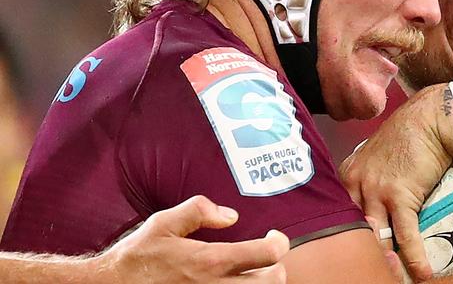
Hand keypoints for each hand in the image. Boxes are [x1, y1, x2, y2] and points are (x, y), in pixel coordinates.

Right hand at [101, 195, 289, 282]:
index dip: (279, 242)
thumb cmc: (138, 257)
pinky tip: (234, 283)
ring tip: (253, 272)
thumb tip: (231, 216)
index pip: (267, 254)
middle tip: (267, 257)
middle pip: (273, 282)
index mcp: (210, 261)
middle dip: (278, 267)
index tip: (274, 236)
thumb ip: (200, 210)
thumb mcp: (163, 223)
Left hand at [339, 85, 452, 282]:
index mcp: (348, 175)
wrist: (428, 119)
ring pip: (375, 234)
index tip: (346, 254)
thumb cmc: (405, 137)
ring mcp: (376, 189)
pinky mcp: (400, 194)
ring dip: (383, 258)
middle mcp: (356, 183)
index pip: (339, 213)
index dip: (343, 235)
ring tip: (390, 277)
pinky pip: (405, 232)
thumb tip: (368, 209)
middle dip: (357, 252)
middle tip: (362, 271)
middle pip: (352, 227)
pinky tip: (422, 272)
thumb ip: (367, 181)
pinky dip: (414, 255)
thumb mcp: (375, 158)